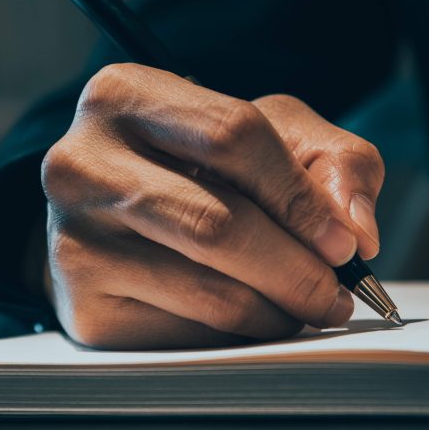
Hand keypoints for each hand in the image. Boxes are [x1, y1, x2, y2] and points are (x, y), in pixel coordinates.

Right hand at [40, 64, 383, 348]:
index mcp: (123, 96)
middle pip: (216, 224)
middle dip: (296, 269)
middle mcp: (80, 163)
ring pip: (206, 289)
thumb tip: (356, 230)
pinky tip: (249, 315)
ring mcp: (72, 238)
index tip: (345, 242)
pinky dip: (236, 333)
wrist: (111, 215)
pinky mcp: (81, 306)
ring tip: (303, 305)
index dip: (301, 196)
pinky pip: (185, 333)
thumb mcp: (269, 132)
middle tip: (336, 293)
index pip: (231, 137)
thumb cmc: (195, 165)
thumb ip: (333, 161)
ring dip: (276, 309)